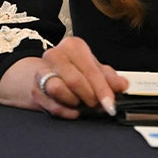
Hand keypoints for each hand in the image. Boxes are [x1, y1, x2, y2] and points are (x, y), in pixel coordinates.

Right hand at [0, 36, 128, 118]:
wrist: (47, 74)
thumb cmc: (76, 69)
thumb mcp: (95, 69)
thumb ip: (110, 77)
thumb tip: (122, 85)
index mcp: (73, 46)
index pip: (91, 70)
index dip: (103, 89)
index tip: (110, 104)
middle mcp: (55, 55)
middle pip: (74, 80)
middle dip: (90, 96)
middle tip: (98, 105)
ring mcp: (41, 72)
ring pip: (57, 89)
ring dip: (74, 101)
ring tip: (83, 104)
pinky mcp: (34, 89)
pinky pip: (49, 104)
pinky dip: (64, 110)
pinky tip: (74, 111)